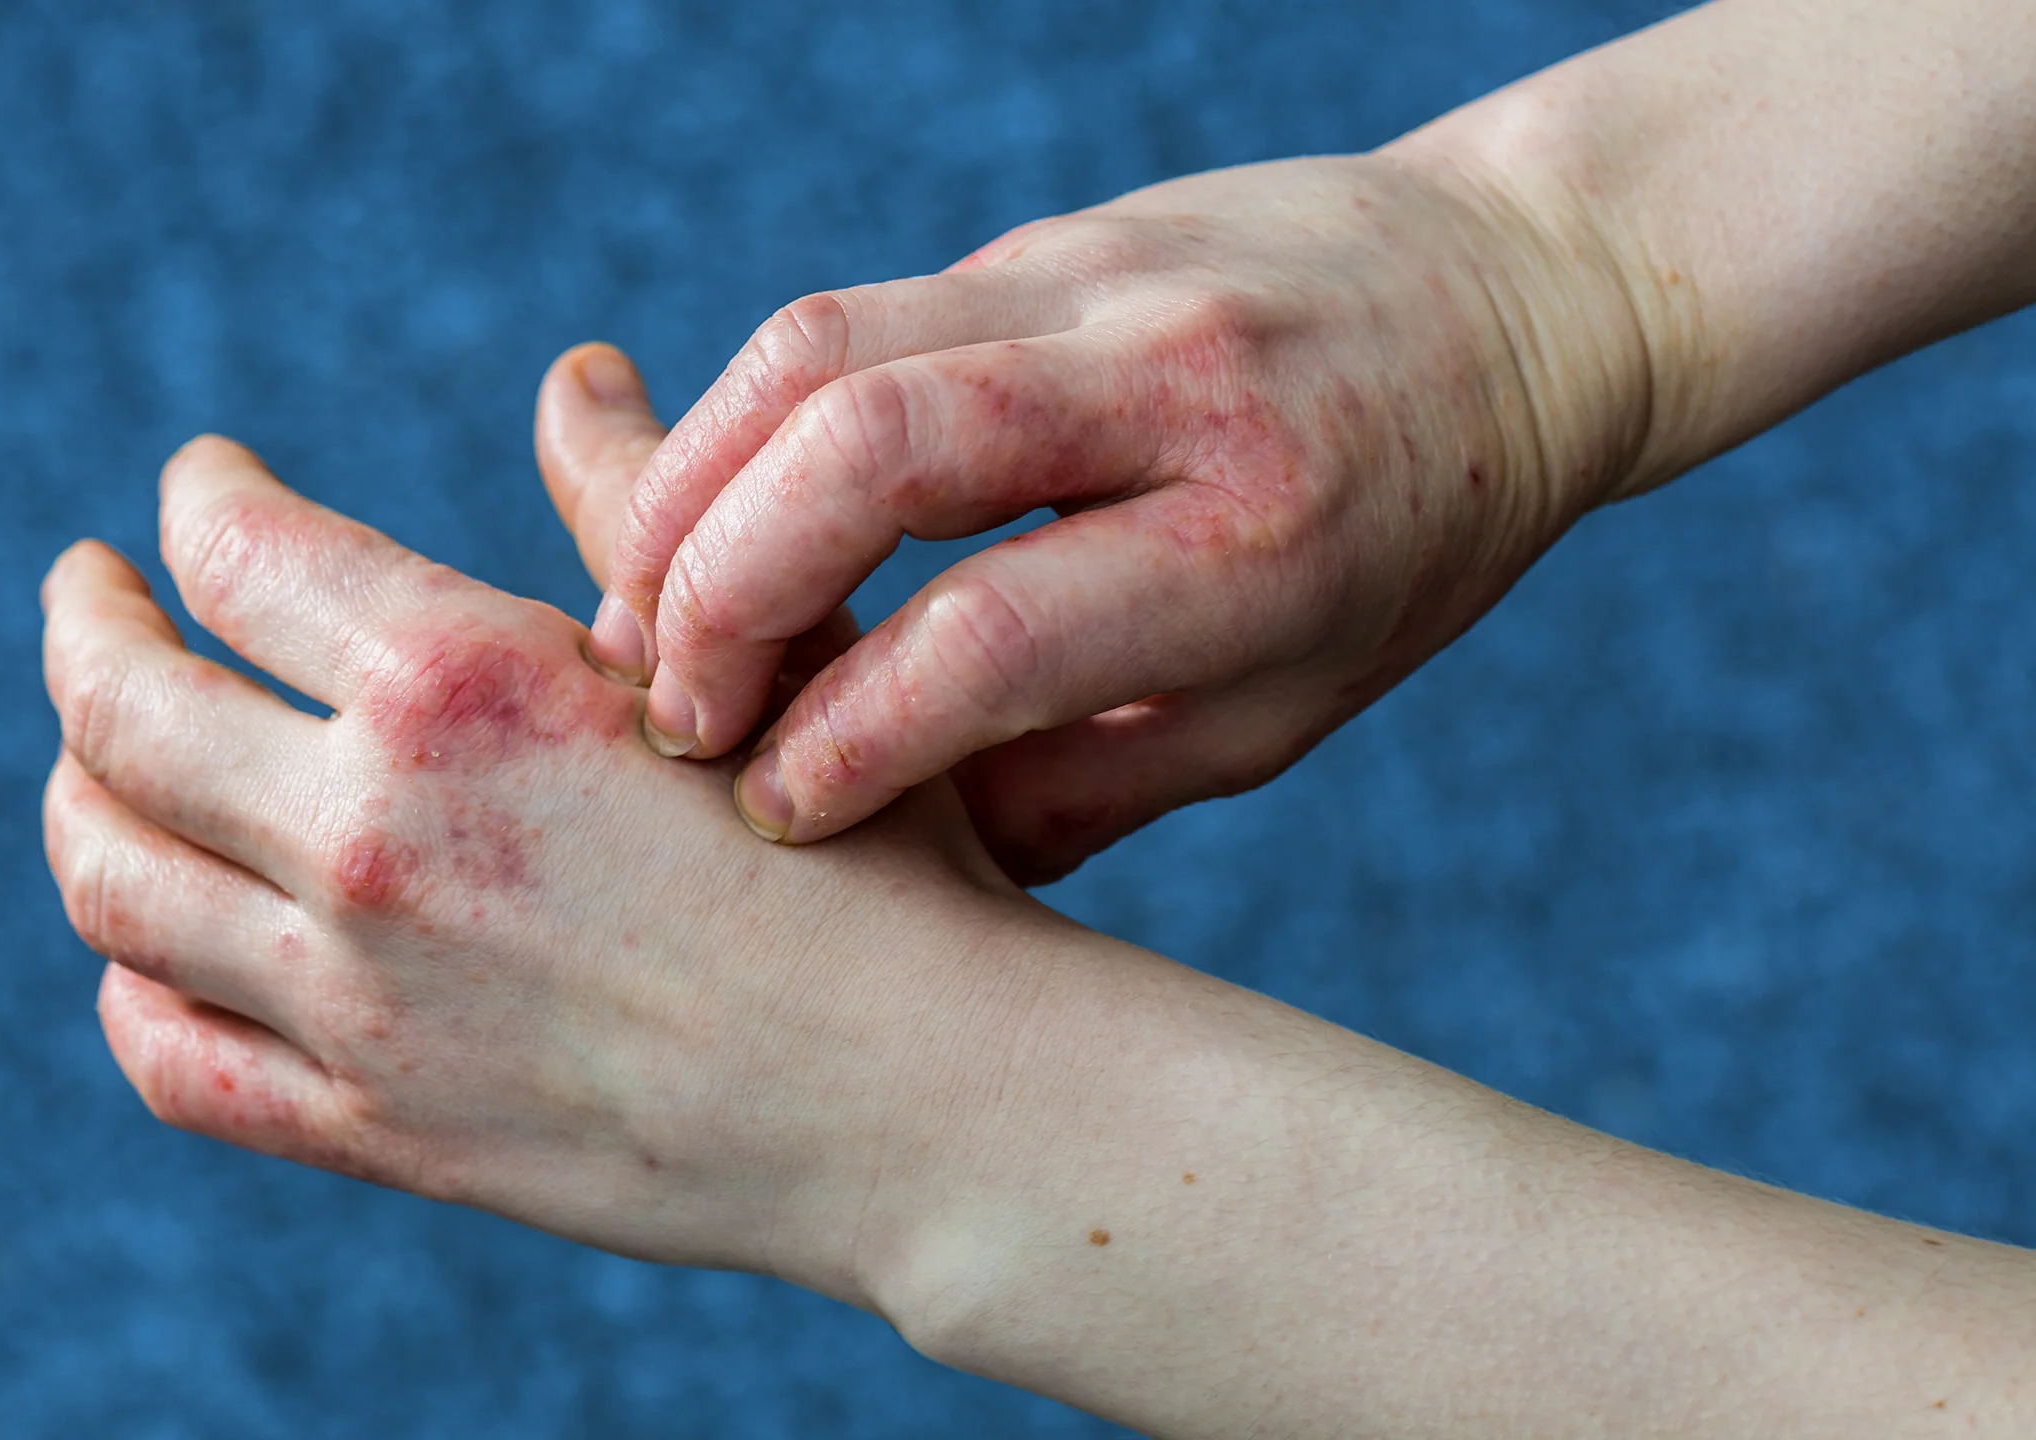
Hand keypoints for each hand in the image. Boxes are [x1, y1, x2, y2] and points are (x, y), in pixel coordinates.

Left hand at [37, 434, 1030, 1306]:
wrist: (924, 1099)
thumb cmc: (879, 849)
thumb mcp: (764, 649)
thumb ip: (633, 508)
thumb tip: (573, 374)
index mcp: (461, 685)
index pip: (235, 551)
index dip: (192, 498)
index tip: (192, 485)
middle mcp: (371, 836)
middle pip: (119, 708)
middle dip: (82, 625)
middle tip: (86, 591)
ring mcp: (356, 998)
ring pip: (111, 878)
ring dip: (76, 791)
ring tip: (94, 753)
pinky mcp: (376, 1129)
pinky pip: (169, 1057)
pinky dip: (129, 982)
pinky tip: (148, 944)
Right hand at [587, 151, 1649, 881]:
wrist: (1514, 294)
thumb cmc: (1407, 539)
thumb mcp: (1291, 704)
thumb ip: (1091, 781)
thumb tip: (899, 867)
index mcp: (1261, 538)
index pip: (992, 632)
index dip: (845, 737)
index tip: (772, 810)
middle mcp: (1175, 380)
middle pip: (868, 447)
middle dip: (717, 591)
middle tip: (669, 709)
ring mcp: (1099, 275)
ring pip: (819, 347)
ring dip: (688, 489)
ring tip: (642, 613)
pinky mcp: (1040, 236)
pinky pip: (848, 316)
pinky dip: (744, 423)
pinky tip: (717, 519)